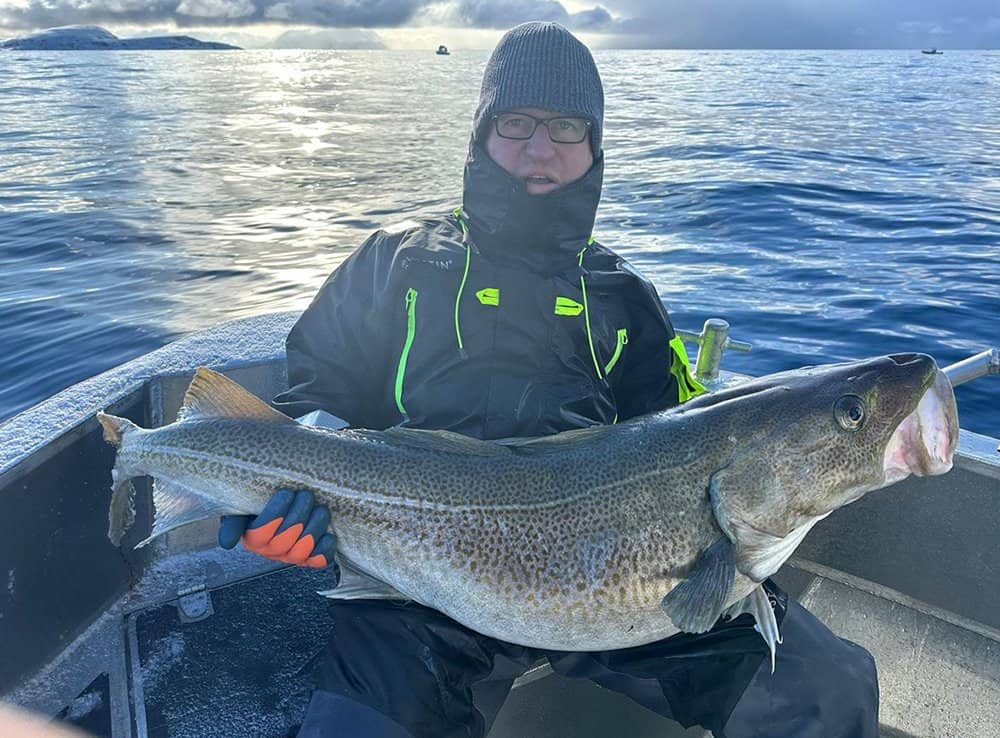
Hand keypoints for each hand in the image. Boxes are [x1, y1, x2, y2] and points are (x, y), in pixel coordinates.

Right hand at [219, 488, 336, 568]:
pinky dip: (325, 548)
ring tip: (320, 509)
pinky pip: (319, 560)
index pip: (260, 533)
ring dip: (314, 528)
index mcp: (252, 539)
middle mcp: (271, 552)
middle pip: (285, 541)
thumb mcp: (242, 509)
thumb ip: (232, 522)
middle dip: (299, 516)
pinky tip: (328, 534)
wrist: (284, 504)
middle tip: (306, 495)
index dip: (275, 515)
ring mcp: (291, 556)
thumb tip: (227, 543)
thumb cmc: (262, 504)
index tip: (286, 493)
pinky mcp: (311, 558)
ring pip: (303, 550)